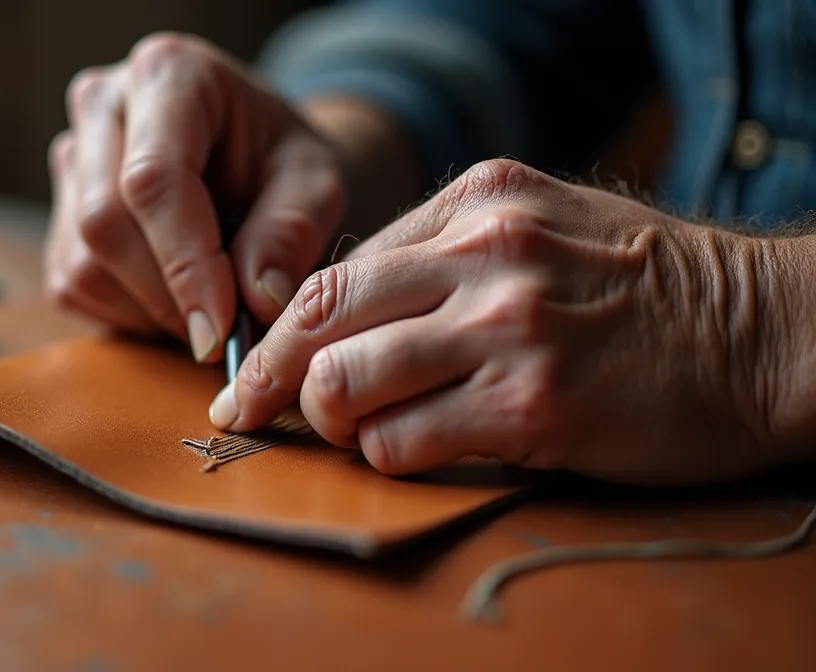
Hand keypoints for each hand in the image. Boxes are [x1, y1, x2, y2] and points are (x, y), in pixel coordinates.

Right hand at [44, 32, 352, 361]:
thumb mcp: (316, 184)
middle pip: (105, 223)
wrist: (254, 155)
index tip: (219, 329)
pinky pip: (71, 284)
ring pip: (82, 262)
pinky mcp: (59, 208)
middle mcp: (104, 104)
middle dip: (166, 296)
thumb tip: (256, 298)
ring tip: (206, 308)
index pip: (154, 178)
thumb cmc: (282, 161)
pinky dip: (125, 313)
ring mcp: (72, 155)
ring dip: (147, 310)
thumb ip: (291, 231)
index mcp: (170, 74)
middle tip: (221, 334)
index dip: (185, 263)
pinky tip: (172, 300)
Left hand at [210, 158, 793, 484]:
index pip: (336, 270)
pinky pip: (404, 442)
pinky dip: (388, 456)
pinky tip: (414, 452)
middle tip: (255, 412)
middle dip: (272, 377)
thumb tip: (346, 312)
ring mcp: (507, 329)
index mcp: (477, 201)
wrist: (764, 331)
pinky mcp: (533, 406)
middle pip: (320, 318)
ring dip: (333, 421)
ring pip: (347, 382)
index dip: (279, 329)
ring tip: (358, 433)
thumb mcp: (544, 225)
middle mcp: (484, 254)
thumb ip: (446, 252)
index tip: (253, 370)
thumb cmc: (645, 287)